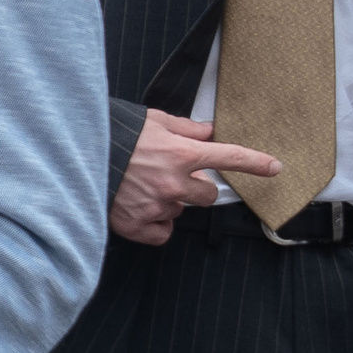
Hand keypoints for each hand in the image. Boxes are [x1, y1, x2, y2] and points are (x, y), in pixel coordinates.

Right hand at [109, 110, 279, 244]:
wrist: (78, 154)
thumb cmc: (115, 134)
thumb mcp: (152, 120)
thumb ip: (184, 128)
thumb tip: (207, 131)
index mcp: (180, 153)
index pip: (227, 157)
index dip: (254, 162)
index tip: (274, 167)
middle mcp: (173, 182)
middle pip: (206, 194)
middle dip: (194, 186)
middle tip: (169, 175)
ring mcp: (155, 205)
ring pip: (180, 211)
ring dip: (170, 201)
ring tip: (143, 187)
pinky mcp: (136, 224)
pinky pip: (162, 232)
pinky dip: (156, 224)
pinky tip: (141, 208)